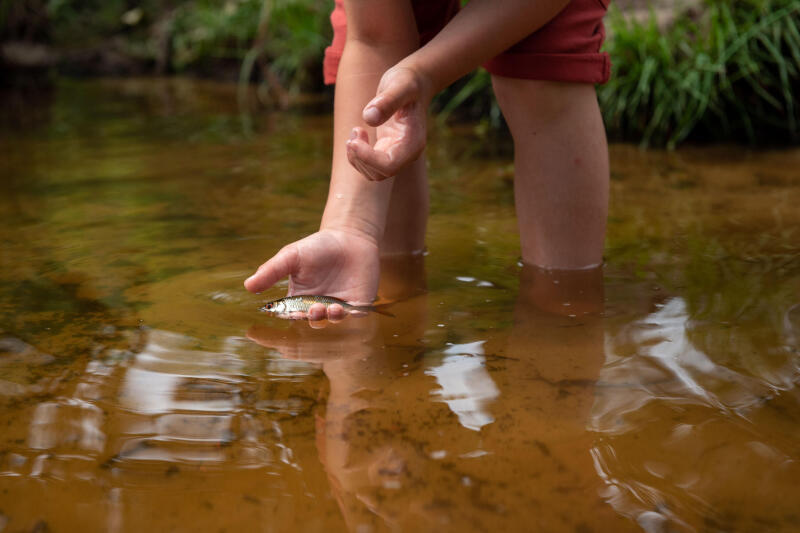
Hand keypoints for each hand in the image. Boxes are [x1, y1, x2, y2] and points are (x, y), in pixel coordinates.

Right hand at [244, 228, 379, 319]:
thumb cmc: (318, 247)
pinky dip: (350, 316)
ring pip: (332, 322)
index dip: (280, 321)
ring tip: (329, 308)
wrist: (349, 237)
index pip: (288, 316)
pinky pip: (355, 316)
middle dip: (310, 320)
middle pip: (311, 323)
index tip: (268, 330)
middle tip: (310, 311)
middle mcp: (318, 307)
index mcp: (299, 300)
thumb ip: (272, 271)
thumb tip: (248, 286)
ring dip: (329, 318)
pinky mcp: (358, 304)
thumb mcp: (291, 256)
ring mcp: (338, 307)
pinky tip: (345, 308)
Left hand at [346, 66, 431, 180]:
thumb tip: (369, 118)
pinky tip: (358, 133)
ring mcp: (397, 153)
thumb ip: (387, 101)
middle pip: (380, 174)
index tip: (352, 140)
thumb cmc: (408, 81)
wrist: (414, 82)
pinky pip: (369, 165)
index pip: (389, 166)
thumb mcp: (399, 85)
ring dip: (357, 157)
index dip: (368, 158)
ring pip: (373, 173)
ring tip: (356, 130)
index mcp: (413, 143)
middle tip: (353, 134)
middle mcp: (407, 153)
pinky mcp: (387, 150)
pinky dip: (357, 154)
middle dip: (360, 158)